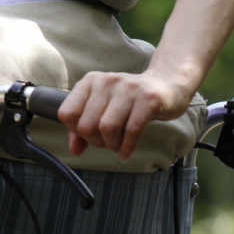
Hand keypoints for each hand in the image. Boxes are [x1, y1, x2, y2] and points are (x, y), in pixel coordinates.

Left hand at [57, 69, 194, 161]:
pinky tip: (127, 152)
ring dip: (112, 145)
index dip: (75, 131)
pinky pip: (132, 130)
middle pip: (87, 125)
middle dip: (96, 142)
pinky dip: (127, 147)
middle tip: (108, 142)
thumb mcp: (104, 108)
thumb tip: (74, 149)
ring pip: (107, 128)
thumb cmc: (130, 101)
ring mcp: (128, 89)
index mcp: (91, 81)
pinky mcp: (148, 99)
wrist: (165, 85)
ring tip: (118, 145)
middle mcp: (107, 82)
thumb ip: (84, 128)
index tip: (90, 134)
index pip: (67, 113)